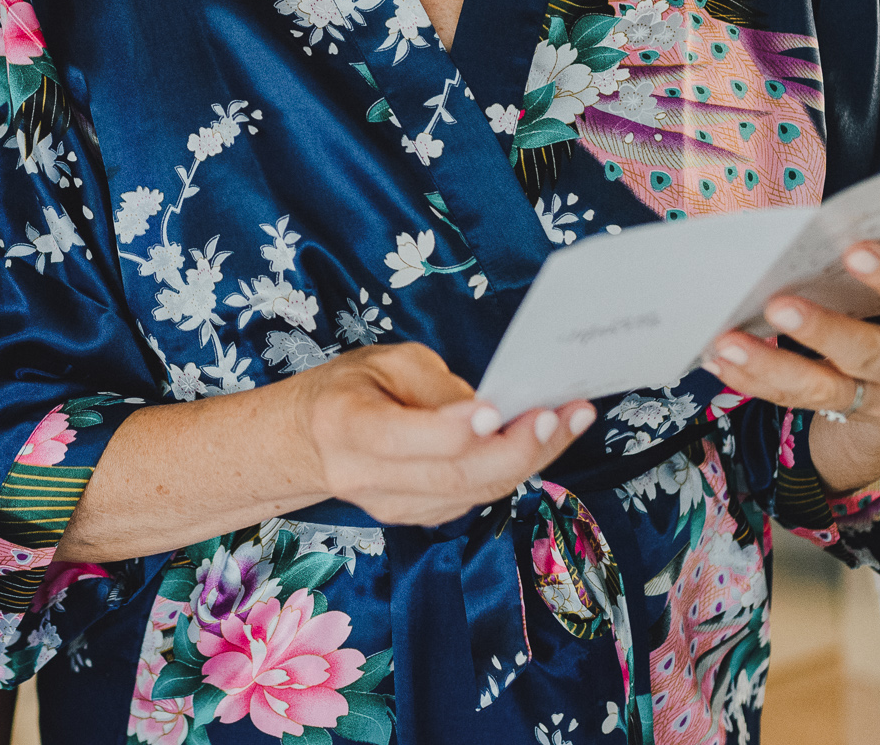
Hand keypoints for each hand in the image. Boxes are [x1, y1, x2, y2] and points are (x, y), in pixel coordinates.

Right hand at [292, 342, 594, 526]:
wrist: (309, 443)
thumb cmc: (350, 389)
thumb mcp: (386, 362)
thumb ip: (436, 389)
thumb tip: (495, 412)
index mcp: (348, 426)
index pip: (403, 438)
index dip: (453, 430)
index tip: (496, 410)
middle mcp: (367, 478)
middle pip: (453, 475)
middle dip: (515, 448)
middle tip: (560, 415)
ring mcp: (394, 507)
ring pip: (474, 492)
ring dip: (530, 459)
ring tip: (571, 420)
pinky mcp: (419, 517)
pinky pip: (476, 498)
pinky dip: (514, 469)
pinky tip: (544, 441)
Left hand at [703, 240, 879, 493]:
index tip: (853, 251)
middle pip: (869, 354)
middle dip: (822, 330)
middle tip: (778, 303)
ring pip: (822, 387)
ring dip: (770, 364)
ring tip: (726, 343)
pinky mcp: (847, 414)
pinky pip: (795, 400)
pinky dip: (755, 380)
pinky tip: (720, 360)